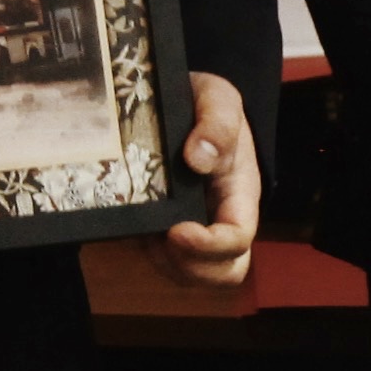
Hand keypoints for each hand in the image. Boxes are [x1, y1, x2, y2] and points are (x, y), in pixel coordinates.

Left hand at [159, 68, 261, 284]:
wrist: (187, 103)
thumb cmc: (208, 104)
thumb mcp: (219, 98)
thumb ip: (217, 122)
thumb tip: (197, 159)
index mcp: (240, 194)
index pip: (237, 239)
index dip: (210, 245)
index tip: (177, 230)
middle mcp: (220, 218)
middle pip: (223, 272)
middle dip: (193, 268)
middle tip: (163, 241)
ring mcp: (194, 227)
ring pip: (188, 272)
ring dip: (164, 263)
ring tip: (143, 232)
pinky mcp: (165, 227)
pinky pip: (161, 259)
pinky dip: (145, 252)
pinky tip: (131, 223)